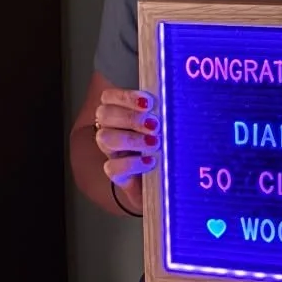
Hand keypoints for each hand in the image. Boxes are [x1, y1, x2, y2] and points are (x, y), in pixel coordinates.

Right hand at [94, 86, 158, 214]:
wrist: (166, 184)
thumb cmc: (167, 149)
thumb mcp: (166, 127)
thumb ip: (164, 113)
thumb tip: (177, 99)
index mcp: (120, 113)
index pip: (109, 97)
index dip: (125, 97)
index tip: (148, 103)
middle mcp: (111, 130)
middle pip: (104, 114)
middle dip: (131, 118)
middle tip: (155, 125)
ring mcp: (112, 153)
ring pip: (105, 138)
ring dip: (131, 138)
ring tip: (155, 143)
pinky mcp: (117, 175)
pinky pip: (112, 167)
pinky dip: (131, 163)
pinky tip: (150, 162)